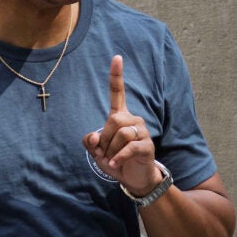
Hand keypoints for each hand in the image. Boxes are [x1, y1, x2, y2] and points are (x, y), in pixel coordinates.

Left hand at [82, 55, 161, 194]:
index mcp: (120, 116)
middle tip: (105, 153)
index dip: (116, 75)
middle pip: (113, 120)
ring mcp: (142, 132)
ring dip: (110, 150)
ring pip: (121, 133)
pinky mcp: (147, 146)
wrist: (134, 178)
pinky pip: (129, 147)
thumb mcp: (96, 151)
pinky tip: (115, 165)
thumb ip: (89, 141)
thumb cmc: (115, 160)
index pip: (117, 92)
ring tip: (112, 160)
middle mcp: (133, 120)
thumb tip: (94, 137)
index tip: (117, 57)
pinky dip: (118, 158)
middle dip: (104, 139)